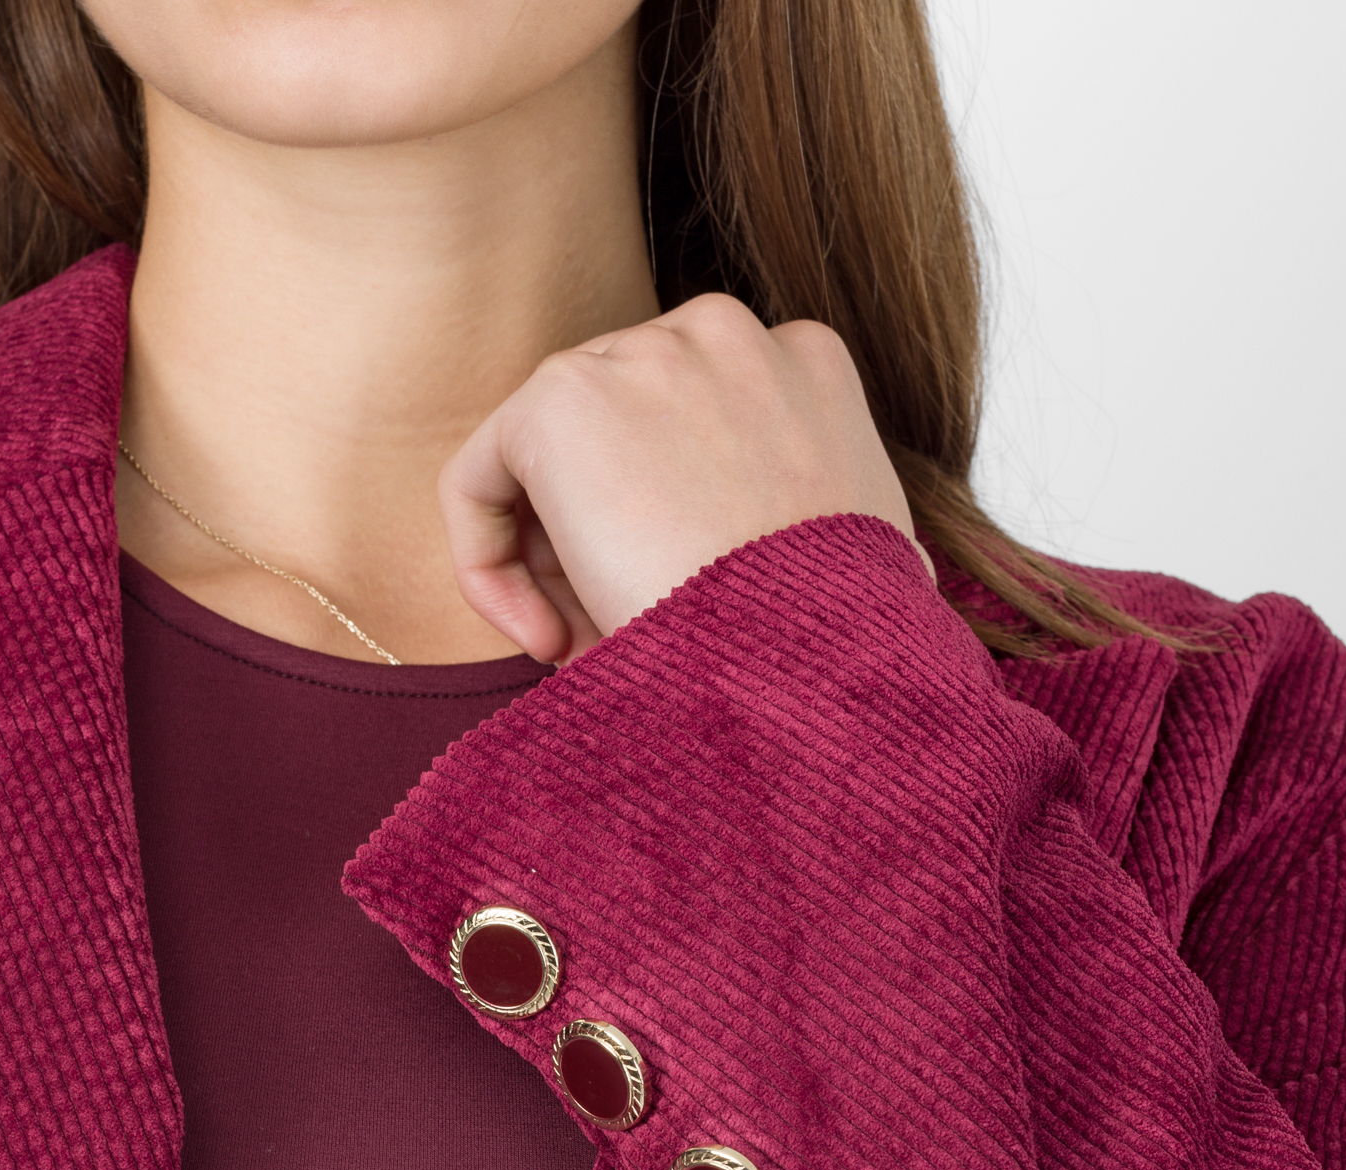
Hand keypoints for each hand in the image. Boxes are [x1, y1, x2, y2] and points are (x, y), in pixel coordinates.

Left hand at [438, 295, 922, 665]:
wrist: (807, 659)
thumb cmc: (839, 642)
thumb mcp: (867, 559)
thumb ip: (813, 525)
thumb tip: (775, 551)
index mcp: (805, 365)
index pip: (694, 434)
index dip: (669, 539)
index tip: (677, 619)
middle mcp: (723, 334)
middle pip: (618, 444)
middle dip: (602, 554)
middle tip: (615, 650)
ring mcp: (640, 354)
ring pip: (550, 469)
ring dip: (557, 575)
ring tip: (587, 656)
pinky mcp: (560, 401)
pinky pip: (477, 481)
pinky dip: (487, 565)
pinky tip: (541, 640)